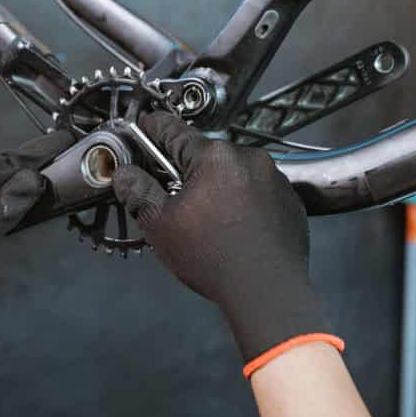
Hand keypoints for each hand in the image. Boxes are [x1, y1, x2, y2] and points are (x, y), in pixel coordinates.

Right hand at [113, 113, 333, 365]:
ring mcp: (275, 177)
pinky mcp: (290, 198)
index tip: (145, 126)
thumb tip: (125, 174)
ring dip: (218, 186)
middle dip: (188, 171)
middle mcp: (249, 157)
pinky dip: (245, 201)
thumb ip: (140, 193)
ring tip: (209, 221)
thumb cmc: (211, 257)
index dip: (154, 129)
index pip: (174, 131)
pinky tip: (236, 228)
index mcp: (214, 156)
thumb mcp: (162, 226)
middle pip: (206, 156)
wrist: (268, 290)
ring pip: (233, 173)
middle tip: (174, 199)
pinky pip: (258, 191)